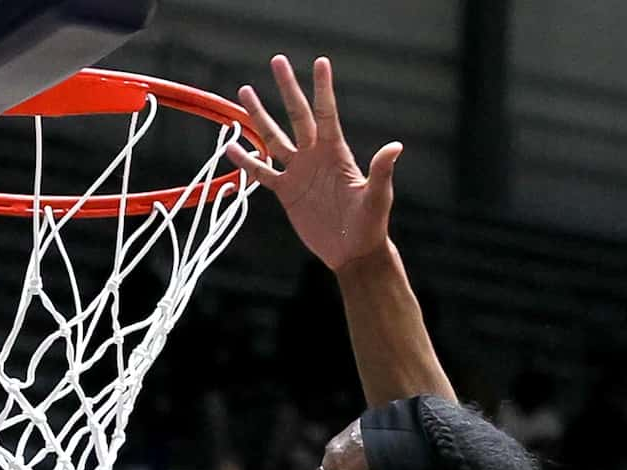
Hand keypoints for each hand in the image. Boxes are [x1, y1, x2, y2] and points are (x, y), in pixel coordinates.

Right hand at [229, 56, 401, 273]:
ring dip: (260, 116)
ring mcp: (299, 172)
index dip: (322, 88)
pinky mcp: (287, 192)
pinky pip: (263, 173)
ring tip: (245, 91)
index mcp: (336, 151)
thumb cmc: (370, 223)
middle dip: (287, 88)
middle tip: (277, 60)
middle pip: (297, 115)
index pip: (326, 113)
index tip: (320, 62)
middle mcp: (315, 155)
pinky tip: (231, 147)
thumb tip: (395, 147)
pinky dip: (247, 162)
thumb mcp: (377, 196)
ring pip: (274, 137)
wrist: (352, 252)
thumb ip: (381, 171)